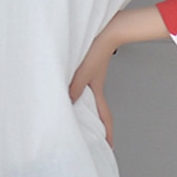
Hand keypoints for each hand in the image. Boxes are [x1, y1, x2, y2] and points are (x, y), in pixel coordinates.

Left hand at [69, 26, 117, 146]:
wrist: (108, 30)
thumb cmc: (97, 48)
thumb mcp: (84, 71)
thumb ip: (75, 88)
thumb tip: (68, 103)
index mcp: (97, 90)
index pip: (104, 117)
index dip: (107, 133)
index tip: (108, 146)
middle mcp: (95, 86)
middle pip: (97, 110)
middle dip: (96, 125)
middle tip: (91, 136)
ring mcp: (92, 77)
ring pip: (89, 99)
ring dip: (84, 109)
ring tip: (75, 117)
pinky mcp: (88, 67)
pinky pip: (82, 86)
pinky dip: (77, 92)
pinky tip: (67, 91)